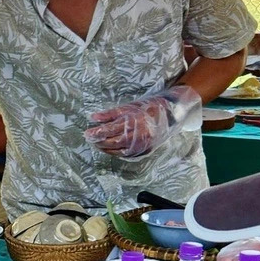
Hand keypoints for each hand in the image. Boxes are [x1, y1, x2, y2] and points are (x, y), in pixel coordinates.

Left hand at [86, 85, 201, 158]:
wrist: (172, 114)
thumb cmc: (149, 107)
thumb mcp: (130, 106)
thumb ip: (111, 113)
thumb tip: (93, 118)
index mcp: (135, 122)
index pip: (111, 130)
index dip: (98, 133)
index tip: (87, 133)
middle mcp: (139, 136)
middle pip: (113, 142)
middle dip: (99, 141)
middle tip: (89, 138)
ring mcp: (143, 145)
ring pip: (119, 150)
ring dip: (105, 148)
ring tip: (96, 143)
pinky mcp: (146, 150)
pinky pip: (127, 154)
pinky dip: (116, 152)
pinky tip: (109, 148)